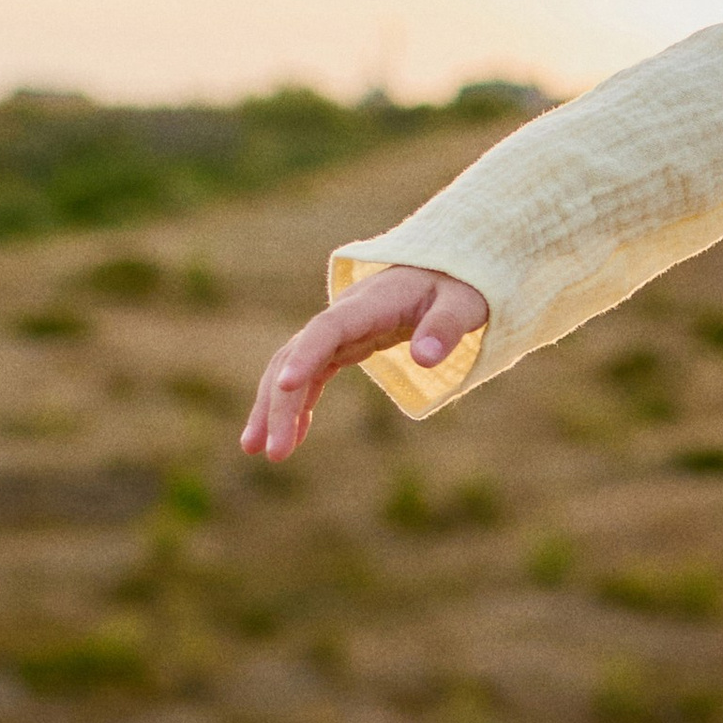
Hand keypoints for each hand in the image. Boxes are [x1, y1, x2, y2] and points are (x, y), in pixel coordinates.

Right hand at [242, 264, 488, 459]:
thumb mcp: (464, 304)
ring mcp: (340, 331)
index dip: (305, 356)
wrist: (447, 269)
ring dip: (274, 408)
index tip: (285, 387)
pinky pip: (311, 375)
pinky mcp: (344, 346)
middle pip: (298, 356)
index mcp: (369, 303)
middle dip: (280, 404)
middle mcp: (344, 316)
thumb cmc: (458, 286)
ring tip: (259, 450)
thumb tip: (425, 359)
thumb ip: (446, 328)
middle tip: (274, 452)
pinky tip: (293, 438)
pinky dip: (298, 405)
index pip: (327, 330)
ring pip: (293, 367)